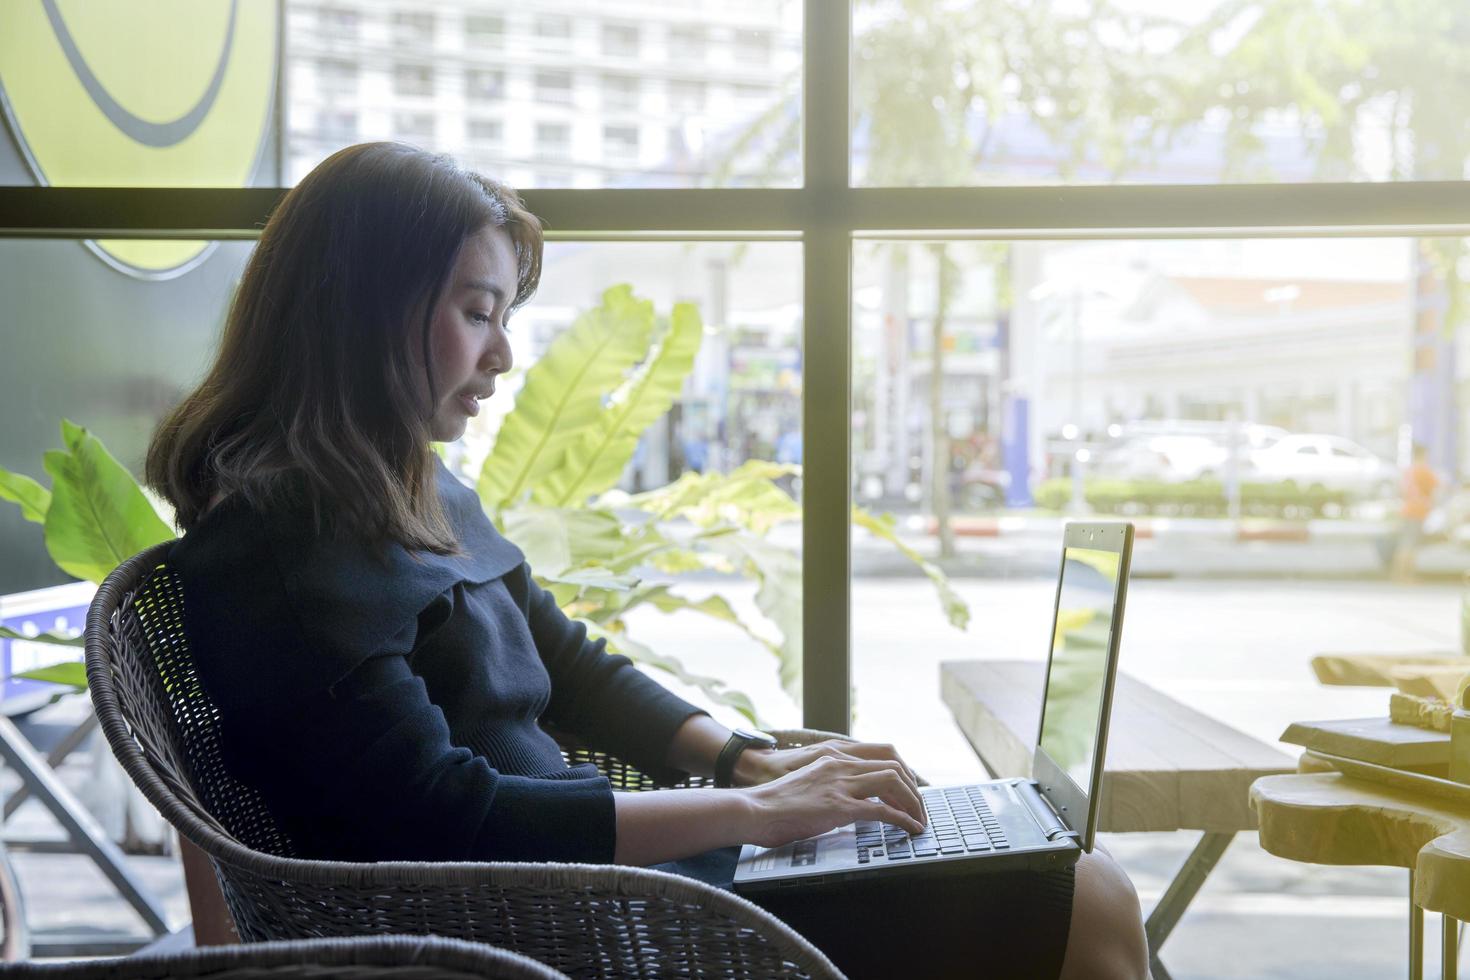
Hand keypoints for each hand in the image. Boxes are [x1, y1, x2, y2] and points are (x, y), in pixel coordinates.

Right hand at [743, 754, 926, 847]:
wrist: (753, 809)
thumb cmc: (774, 802)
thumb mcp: (808, 782)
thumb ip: (829, 782)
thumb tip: (845, 799)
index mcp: (833, 756)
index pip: (882, 755)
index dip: (904, 773)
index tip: (911, 791)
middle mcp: (840, 764)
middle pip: (894, 767)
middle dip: (914, 789)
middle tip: (920, 809)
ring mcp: (840, 784)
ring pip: (893, 783)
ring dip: (913, 803)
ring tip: (919, 821)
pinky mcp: (839, 807)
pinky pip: (882, 810)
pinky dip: (902, 820)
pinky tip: (910, 829)